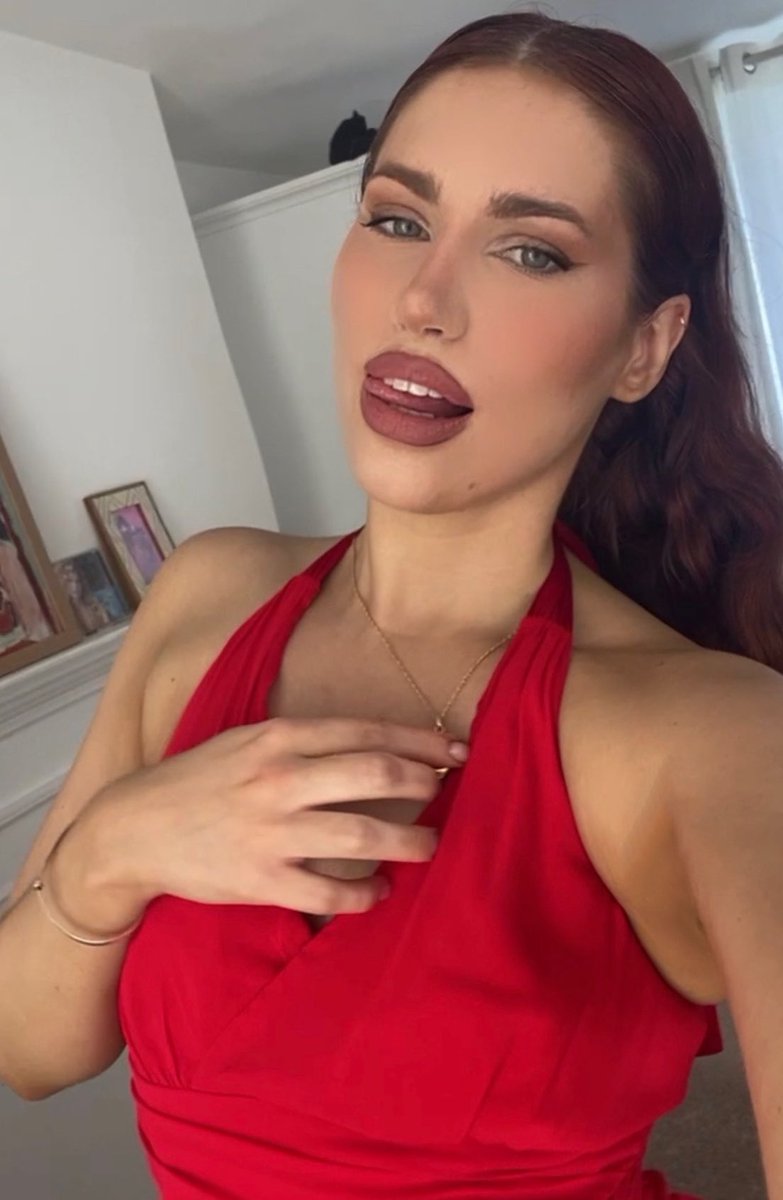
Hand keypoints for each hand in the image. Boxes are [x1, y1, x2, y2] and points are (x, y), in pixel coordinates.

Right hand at [64, 718, 468, 925]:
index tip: (454, 750)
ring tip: (429, 846)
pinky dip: (365, 894)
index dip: (420, 741)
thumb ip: (302, 741)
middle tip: (446, 793)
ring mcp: (271, 831)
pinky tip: (379, 892)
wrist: (133, 829)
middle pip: (376, 774)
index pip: (367, 732)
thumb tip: (371, 745)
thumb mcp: (246, 740)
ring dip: (411, 841)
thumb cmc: (197, 781)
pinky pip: (330, 892)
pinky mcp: (261, 880)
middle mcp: (280, 778)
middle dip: (424, 783)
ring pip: (364, 834)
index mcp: (279, 738)